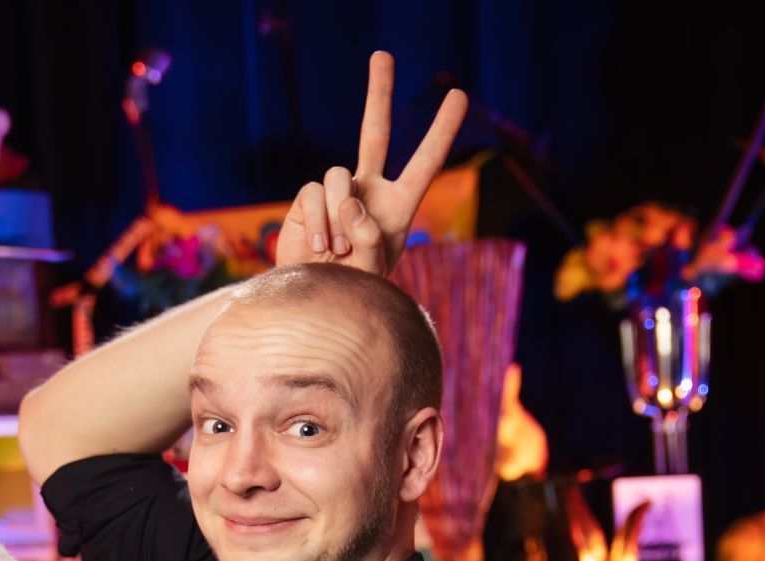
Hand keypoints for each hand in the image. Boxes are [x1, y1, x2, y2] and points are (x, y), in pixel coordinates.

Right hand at [273, 50, 468, 275]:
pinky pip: (313, 194)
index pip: (425, 162)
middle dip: (378, 92)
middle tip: (382, 54)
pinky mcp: (307, 201)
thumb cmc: (353, 290)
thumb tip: (351, 199)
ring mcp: (336, 194)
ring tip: (337, 252)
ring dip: (338, 216)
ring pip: (338, 176)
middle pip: (374, 132)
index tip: (457, 94)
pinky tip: (320, 248)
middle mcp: (367, 191)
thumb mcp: (374, 270)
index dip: (441, 129)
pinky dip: (318, 221)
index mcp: (397, 206)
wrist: (316, 303)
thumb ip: (371, 236)